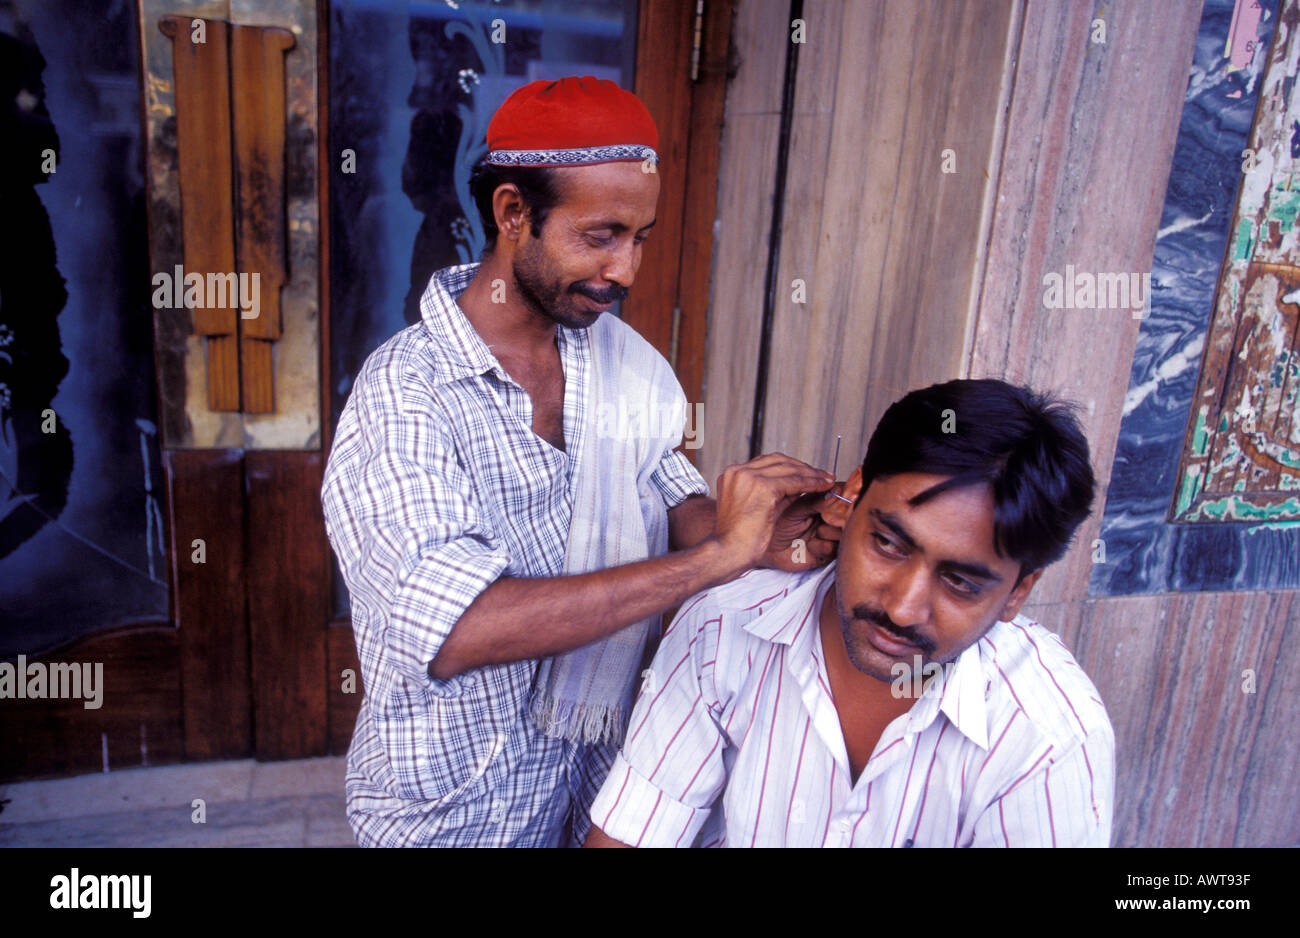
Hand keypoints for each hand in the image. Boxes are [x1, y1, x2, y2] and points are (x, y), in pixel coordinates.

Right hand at [711, 454, 834, 573]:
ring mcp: (749, 477)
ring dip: (811, 473)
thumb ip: (771, 492)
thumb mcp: (754, 508)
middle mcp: (738, 471)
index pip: (766, 462)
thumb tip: (798, 483)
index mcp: (731, 474)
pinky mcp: (763, 487)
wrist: (728, 552)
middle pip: (778, 460)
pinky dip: (811, 482)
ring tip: (827, 480)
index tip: (806, 473)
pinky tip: (823, 486)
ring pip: (788, 468)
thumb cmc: (739, 539)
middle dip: (802, 467)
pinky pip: (794, 480)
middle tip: (822, 475)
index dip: (790, 467)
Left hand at [761, 483, 846, 571]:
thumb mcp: (795, 508)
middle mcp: (830, 518)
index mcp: (823, 502)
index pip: (843, 497)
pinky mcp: (827, 554)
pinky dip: (820, 546)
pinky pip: (833, 548)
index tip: (845, 497)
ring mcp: (830, 536)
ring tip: (813, 532)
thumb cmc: (777, 524)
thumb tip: (835, 489)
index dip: (844, 498)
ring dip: (826, 531)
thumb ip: (815, 499)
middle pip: (848, 515)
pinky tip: (810, 545)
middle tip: (823, 517)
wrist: (767, 547)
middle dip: (835, 516)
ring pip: (843, 532)